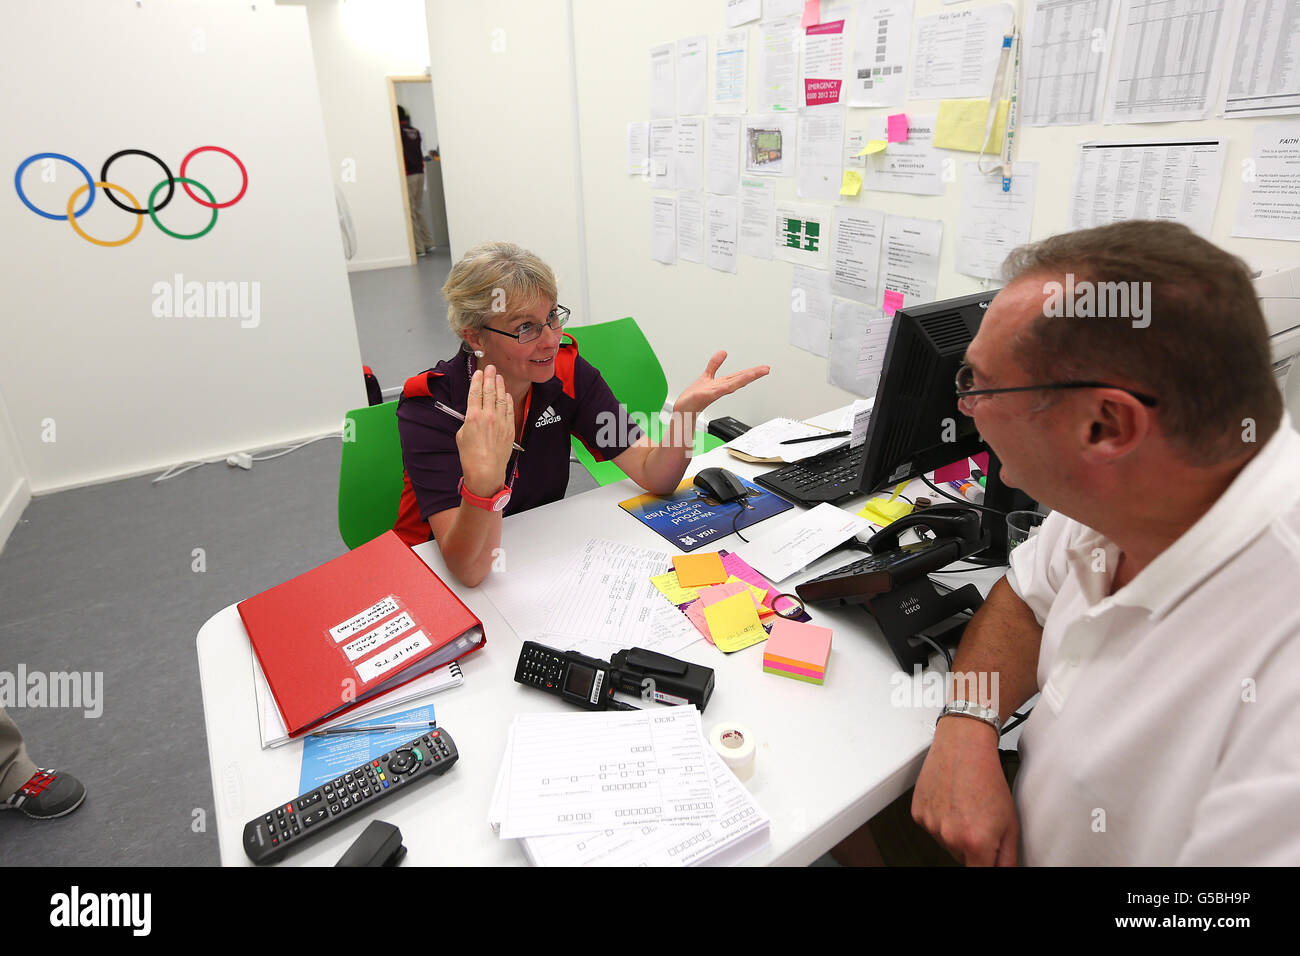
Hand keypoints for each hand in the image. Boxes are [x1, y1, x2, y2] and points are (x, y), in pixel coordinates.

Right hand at [455, 365, 514, 496]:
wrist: (485, 470)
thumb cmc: (471, 456)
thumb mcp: (462, 435)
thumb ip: (468, 420)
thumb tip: (473, 414)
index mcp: (473, 416)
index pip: (475, 392)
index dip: (477, 380)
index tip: (478, 373)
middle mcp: (488, 416)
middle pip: (489, 391)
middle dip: (489, 377)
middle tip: (490, 368)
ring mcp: (500, 421)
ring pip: (501, 398)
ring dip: (499, 385)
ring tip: (498, 376)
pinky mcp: (509, 428)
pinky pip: (509, 409)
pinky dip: (508, 400)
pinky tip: (506, 394)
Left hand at [674, 351, 769, 414]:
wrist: (683, 409)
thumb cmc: (694, 397)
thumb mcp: (707, 376)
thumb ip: (715, 364)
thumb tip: (723, 352)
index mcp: (722, 384)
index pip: (739, 376)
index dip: (752, 372)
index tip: (764, 368)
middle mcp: (720, 388)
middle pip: (739, 379)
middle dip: (753, 374)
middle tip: (766, 369)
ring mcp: (714, 392)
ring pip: (733, 384)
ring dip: (745, 378)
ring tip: (758, 372)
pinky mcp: (705, 395)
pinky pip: (718, 389)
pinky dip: (727, 386)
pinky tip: (733, 384)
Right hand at [911, 717, 1018, 865]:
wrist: (963, 747)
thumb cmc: (987, 778)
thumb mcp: (1010, 822)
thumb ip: (1008, 857)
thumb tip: (1004, 871)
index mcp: (975, 842)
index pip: (977, 873)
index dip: (984, 865)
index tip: (985, 858)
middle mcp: (950, 837)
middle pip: (961, 859)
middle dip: (971, 847)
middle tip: (979, 821)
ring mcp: (931, 826)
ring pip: (945, 843)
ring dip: (954, 832)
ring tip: (964, 806)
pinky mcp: (918, 814)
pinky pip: (931, 827)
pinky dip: (939, 819)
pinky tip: (949, 800)